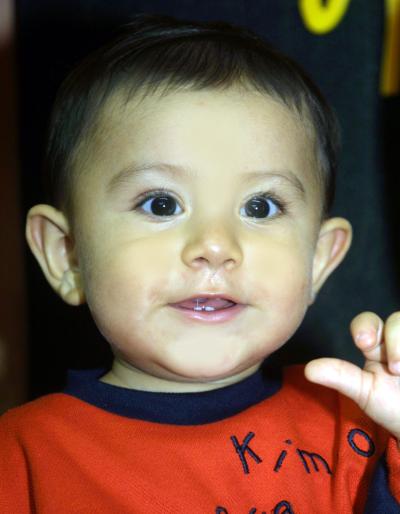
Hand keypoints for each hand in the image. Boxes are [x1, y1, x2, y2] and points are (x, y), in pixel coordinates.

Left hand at [305, 311, 399, 439]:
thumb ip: (340, 377)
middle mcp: (399, 342)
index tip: (363, 343)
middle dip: (395, 336)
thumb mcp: (366, 393)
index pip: (367, 323)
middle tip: (395, 367)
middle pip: (397, 320)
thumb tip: (308, 370)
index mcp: (377, 346)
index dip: (365, 327)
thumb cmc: (394, 408)